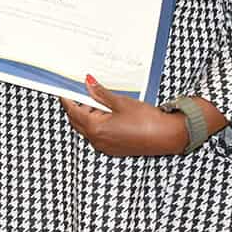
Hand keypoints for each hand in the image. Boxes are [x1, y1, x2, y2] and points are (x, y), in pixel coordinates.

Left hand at [60, 76, 188, 155]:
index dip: (67, 100)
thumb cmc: (146, 120)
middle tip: (83, 92)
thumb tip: (87, 83)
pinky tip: (106, 113)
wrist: (167, 136)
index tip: (64, 90)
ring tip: (98, 101)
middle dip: (77, 107)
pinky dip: (97, 124)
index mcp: (95, 129)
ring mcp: (105, 147)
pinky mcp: (114, 149)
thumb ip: (100, 93)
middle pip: (77, 122)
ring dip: (88, 115)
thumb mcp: (120, 102)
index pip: (73, 112)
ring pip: (87, 129)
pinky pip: (98, 135)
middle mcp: (98, 141)